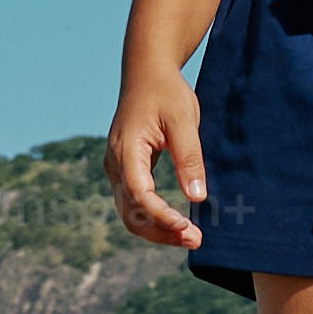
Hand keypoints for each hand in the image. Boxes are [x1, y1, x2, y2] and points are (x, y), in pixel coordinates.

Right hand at [108, 72, 209, 249]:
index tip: (187, 227)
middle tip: (196, 240)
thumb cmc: (167, 92)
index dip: (161, 215)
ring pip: (131, 212)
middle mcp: (115, 163)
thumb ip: (189, 158)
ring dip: (159, 229)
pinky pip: (135, 202)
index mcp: (126, 149)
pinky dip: (155, 217)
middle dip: (161, 231)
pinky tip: (179, 223)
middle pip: (131, 212)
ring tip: (191, 237)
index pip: (139, 194)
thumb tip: (197, 197)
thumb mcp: (184, 120)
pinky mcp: (126, 170)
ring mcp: (117, 168)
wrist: (147, 73)